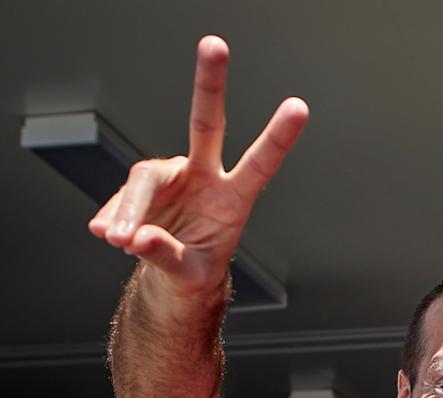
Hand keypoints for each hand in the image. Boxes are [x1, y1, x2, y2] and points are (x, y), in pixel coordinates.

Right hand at [88, 35, 307, 299]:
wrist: (174, 275)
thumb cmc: (195, 272)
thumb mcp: (189, 275)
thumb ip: (167, 257)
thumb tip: (139, 238)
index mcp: (233, 199)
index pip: (260, 164)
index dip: (278, 137)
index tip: (299, 107)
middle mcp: (204, 175)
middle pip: (205, 123)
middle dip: (210, 83)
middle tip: (215, 45)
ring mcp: (173, 175)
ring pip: (144, 178)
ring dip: (128, 209)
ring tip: (120, 239)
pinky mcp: (144, 183)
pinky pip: (122, 196)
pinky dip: (113, 216)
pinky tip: (109, 233)